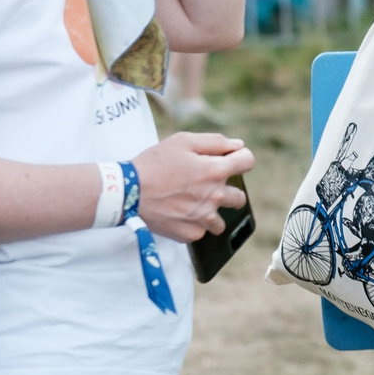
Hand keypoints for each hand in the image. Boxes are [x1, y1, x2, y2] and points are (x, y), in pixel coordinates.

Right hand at [130, 132, 253, 240]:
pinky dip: (193, 225)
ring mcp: (203, 217)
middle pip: (240, 197)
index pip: (248, 162)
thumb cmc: (152, 164)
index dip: (240, 158)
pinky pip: (201, 231)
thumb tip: (238, 145)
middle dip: (227, 191)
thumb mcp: (182, 141)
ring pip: (221, 220)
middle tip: (206, 188)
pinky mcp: (190, 233)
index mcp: (215, 171)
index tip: (231, 161)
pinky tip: (178, 214)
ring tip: (190, 205)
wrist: (124, 193)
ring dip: (211, 212)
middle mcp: (214, 195)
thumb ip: (215, 142)